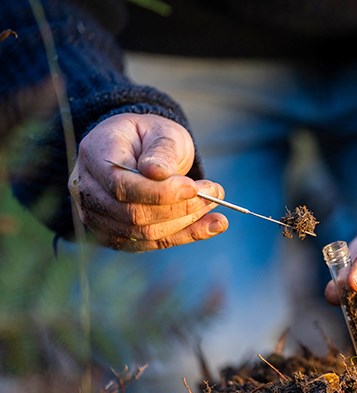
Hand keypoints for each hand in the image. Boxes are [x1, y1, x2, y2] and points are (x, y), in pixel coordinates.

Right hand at [67, 113, 227, 250]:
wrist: (140, 151)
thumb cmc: (151, 137)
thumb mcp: (161, 131)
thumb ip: (161, 150)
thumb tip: (158, 173)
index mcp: (95, 155)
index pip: (121, 185)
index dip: (159, 192)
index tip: (193, 187)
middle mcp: (87, 190)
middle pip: (132, 214)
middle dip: (179, 208)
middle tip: (215, 193)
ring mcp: (98, 216)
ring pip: (143, 233)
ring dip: (186, 223)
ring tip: (216, 206)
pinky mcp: (117, 235)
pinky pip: (152, 243)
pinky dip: (186, 235)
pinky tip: (214, 225)